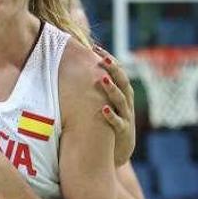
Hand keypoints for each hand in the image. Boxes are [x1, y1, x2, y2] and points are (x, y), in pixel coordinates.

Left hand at [94, 46, 135, 166]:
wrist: (117, 151)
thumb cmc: (105, 123)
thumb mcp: (102, 103)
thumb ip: (92, 89)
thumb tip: (72, 70)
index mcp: (122, 95)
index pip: (117, 73)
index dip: (109, 61)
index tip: (96, 47)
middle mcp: (126, 104)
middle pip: (123, 83)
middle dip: (114, 70)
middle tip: (103, 59)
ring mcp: (126, 117)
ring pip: (121, 101)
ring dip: (111, 90)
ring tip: (102, 79)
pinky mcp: (123, 132)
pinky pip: (118, 123)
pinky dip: (111, 116)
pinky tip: (103, 109)